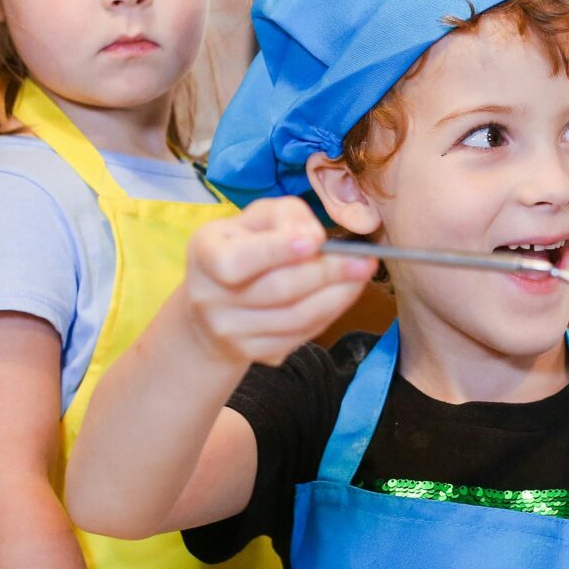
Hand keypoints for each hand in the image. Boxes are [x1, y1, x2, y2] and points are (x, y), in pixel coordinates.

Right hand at [183, 197, 374, 366]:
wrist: (217, 302)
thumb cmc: (247, 246)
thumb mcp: (258, 219)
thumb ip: (287, 216)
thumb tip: (314, 236)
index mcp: (205, 253)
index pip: (237, 260)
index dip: (276, 251)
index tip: (315, 240)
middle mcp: (209, 296)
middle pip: (277, 290)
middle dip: (327, 273)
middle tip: (363, 260)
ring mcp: (230, 331)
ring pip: (296, 317)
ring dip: (337, 296)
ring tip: (361, 275)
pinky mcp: (253, 353)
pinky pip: (301, 335)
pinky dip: (330, 313)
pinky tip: (343, 294)